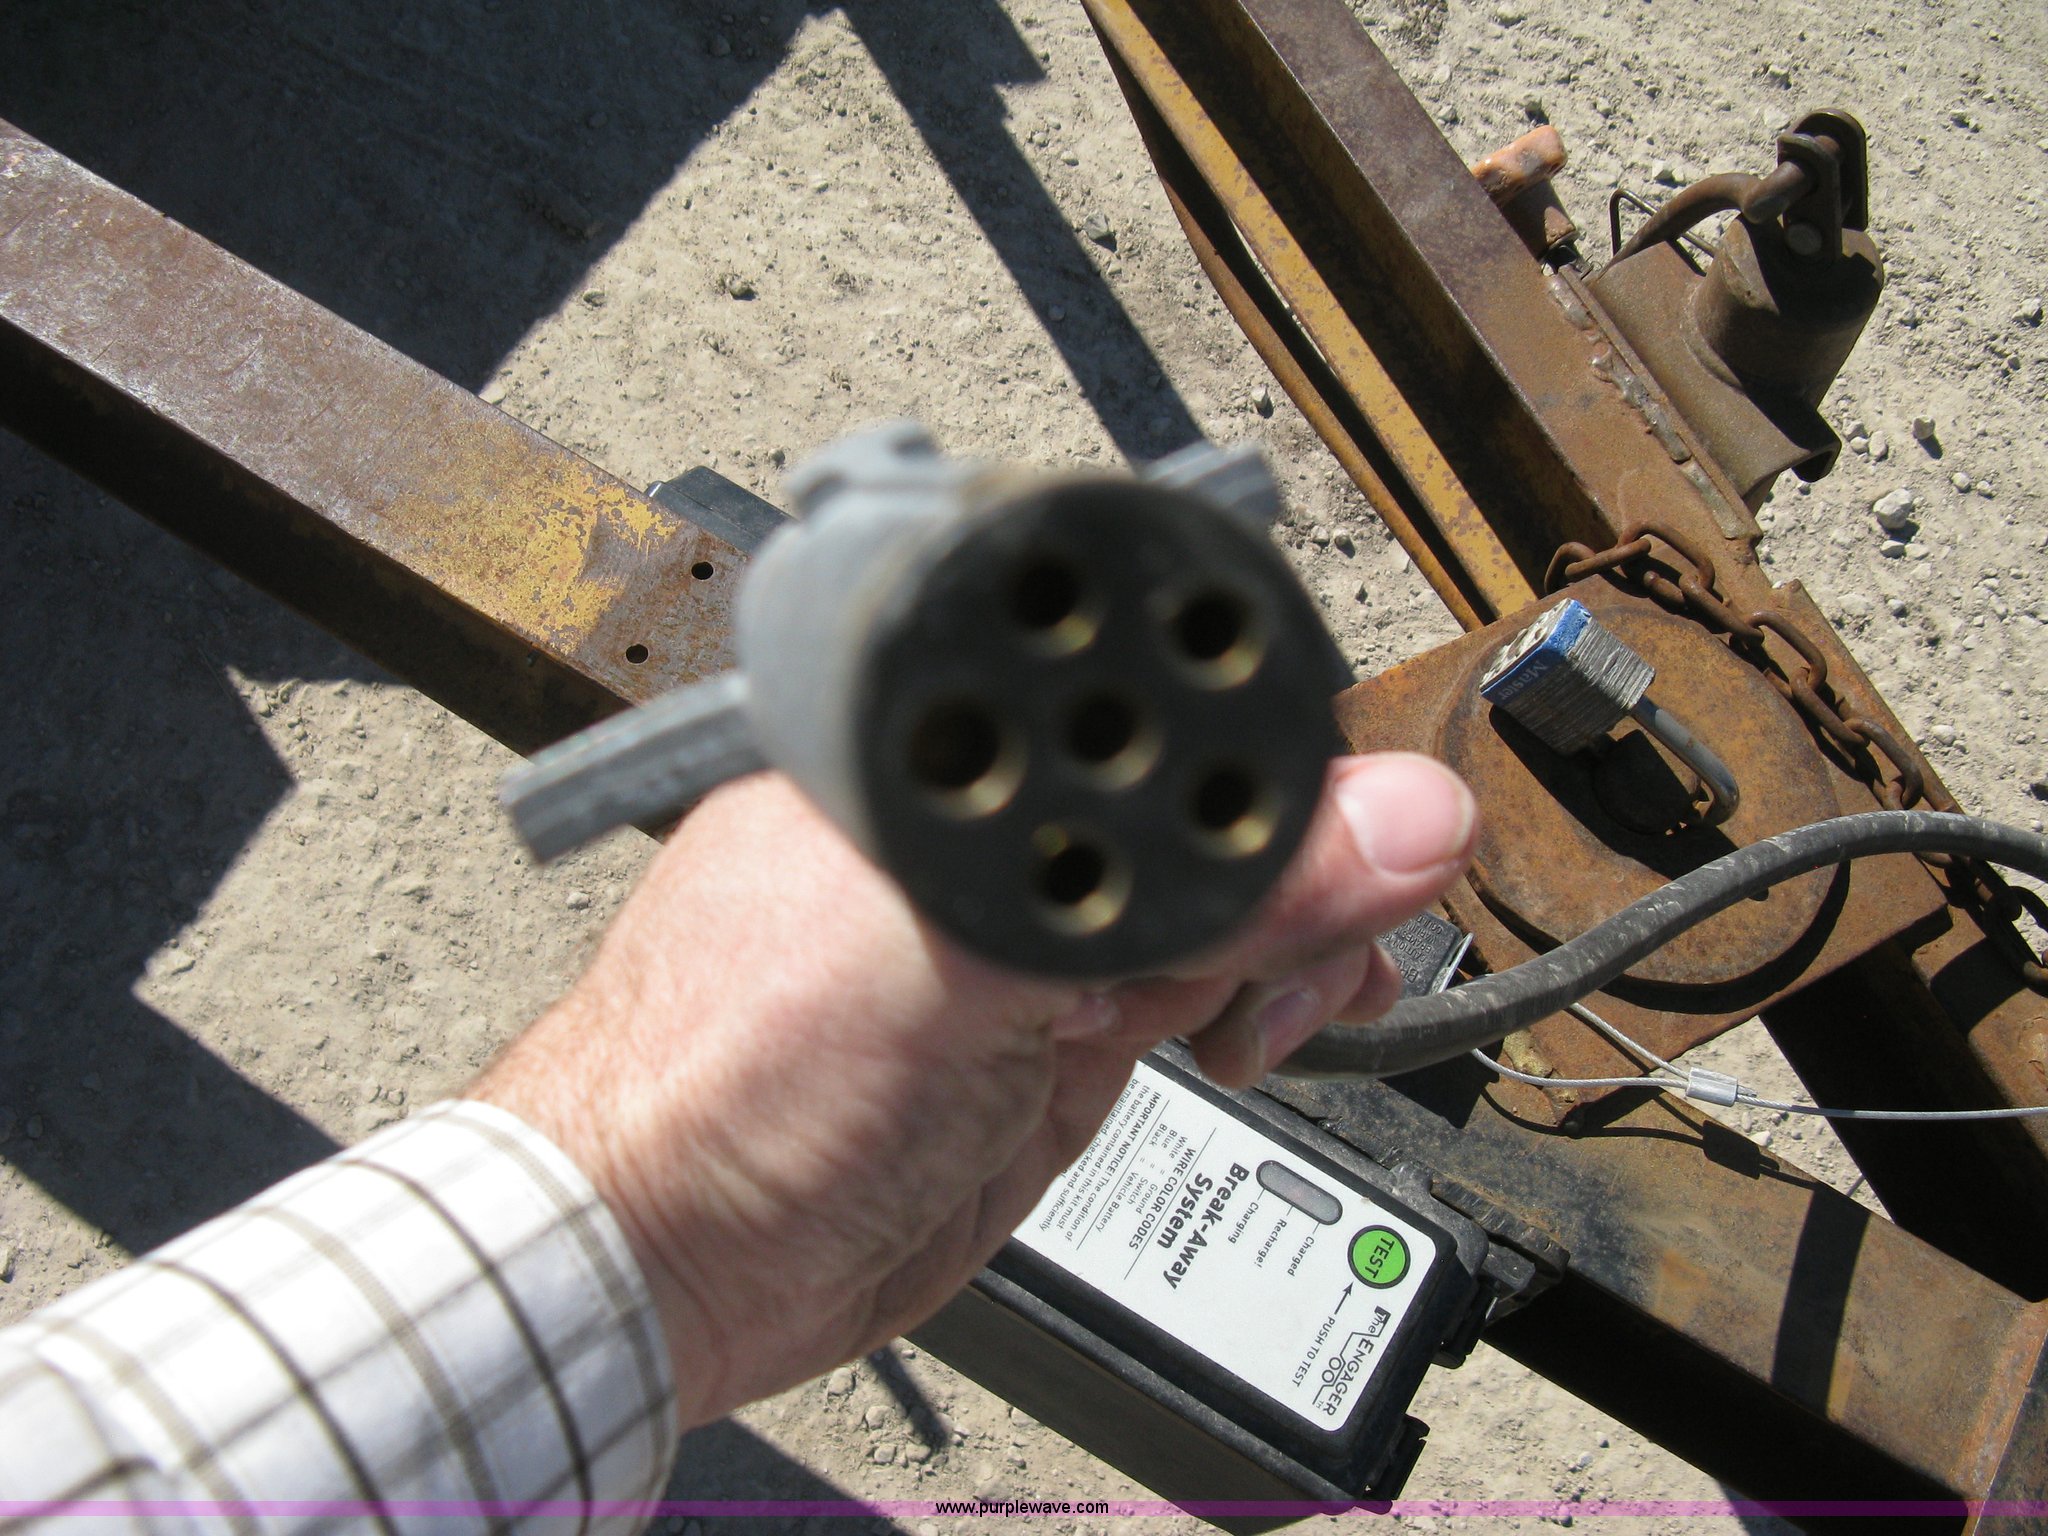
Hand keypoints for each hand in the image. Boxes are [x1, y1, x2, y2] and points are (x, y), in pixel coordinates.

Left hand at [469, 752, 1474, 1426]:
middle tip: (1296, 942)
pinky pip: (1207, 982)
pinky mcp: (1069, 1024)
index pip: (1159, 692)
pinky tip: (1256, 1032)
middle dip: (1288, 857)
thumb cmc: (730, 1076)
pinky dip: (1263, 1001)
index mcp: (953, 747)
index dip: (1263, 741)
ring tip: (1259, 1010)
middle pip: (1216, 787)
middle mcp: (1003, 823)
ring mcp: (1042, 927)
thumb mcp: (974, 964)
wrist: (666, 1259)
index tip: (1341, 818)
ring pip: (1232, 891)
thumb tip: (1387, 821)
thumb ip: (1178, 895)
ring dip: (1292, 942)